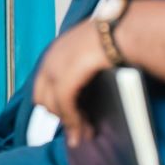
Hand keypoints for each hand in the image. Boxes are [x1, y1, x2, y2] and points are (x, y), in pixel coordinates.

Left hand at [32, 21, 108, 146]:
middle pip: (43, 99)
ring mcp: (54, 69)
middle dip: (61, 116)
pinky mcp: (64, 79)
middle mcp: (50, 59)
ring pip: (53, 106)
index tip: (72, 117)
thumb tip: (85, 84)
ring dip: (70, 123)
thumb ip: (82, 66)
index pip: (44, 85)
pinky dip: (73, 121)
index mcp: (55, 51)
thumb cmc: (113, 37)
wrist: (121, 30)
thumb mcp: (90, 50)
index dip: (56, 103)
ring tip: (84, 134)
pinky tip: (83, 130)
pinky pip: (64, 106)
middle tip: (79, 130)